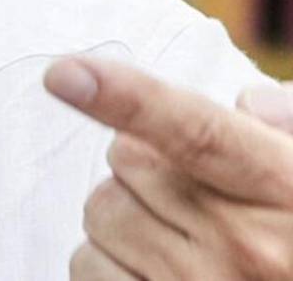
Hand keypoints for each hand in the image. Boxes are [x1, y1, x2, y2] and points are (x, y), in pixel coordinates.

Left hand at [45, 56, 292, 278]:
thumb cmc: (291, 233)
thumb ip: (281, 127)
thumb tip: (249, 103)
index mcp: (284, 187)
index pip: (197, 133)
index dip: (127, 98)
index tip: (66, 75)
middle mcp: (246, 244)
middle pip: (128, 158)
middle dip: (143, 164)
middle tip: (189, 194)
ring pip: (100, 212)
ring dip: (121, 216)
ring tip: (178, 241)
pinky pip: (87, 267)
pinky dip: (106, 262)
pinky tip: (153, 271)